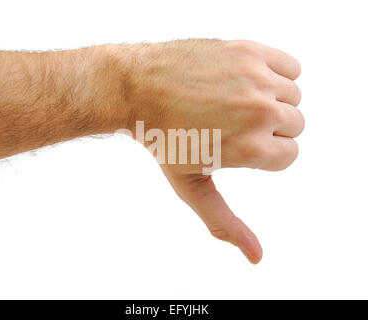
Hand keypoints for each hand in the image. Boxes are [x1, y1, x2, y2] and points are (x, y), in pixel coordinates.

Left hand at [115, 39, 303, 263]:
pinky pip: (291, 67)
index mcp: (253, 148)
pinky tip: (249, 82)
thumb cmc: (162, 140)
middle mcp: (261, 111)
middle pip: (296, 124)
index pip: (289, 155)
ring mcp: (256, 78)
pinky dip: (278, 75)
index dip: (263, 152)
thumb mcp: (192, 188)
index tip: (237, 143)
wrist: (136, 89)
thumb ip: (225, 223)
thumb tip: (257, 257)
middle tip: (231, 122)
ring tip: (236, 102)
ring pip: (293, 95)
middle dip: (269, 127)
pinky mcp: (250, 50)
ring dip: (272, 101)